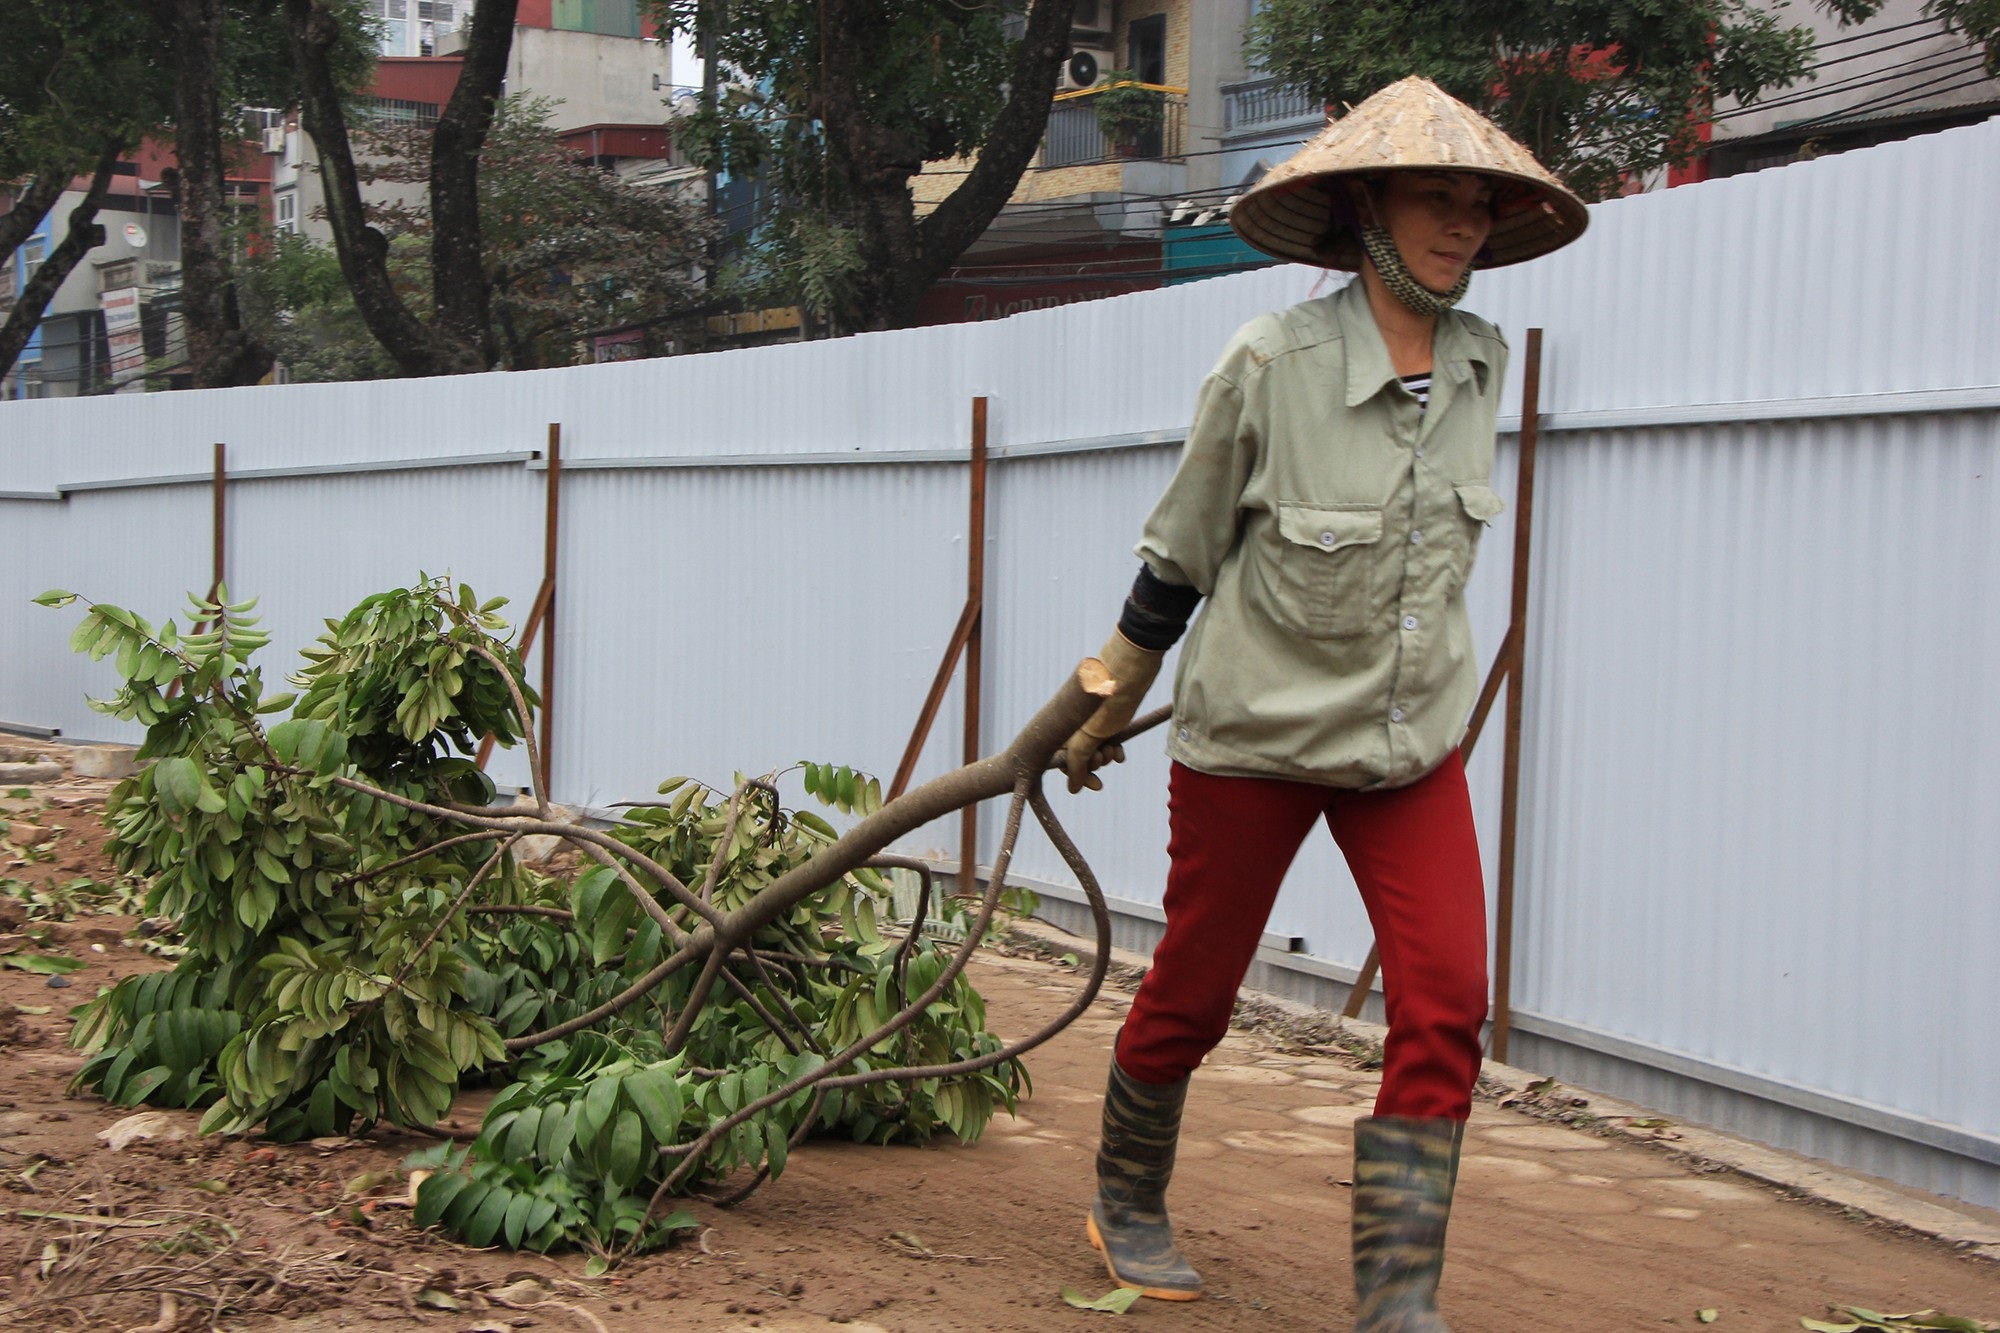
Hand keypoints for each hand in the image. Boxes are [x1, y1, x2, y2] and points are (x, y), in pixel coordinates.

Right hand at [1063, 631, 1162, 793]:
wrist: (1129, 670)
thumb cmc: (1105, 702)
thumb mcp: (1087, 739)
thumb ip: (1077, 765)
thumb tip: (1073, 790)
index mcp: (1062, 728)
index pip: (1062, 761)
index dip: (1077, 774)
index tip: (1096, 784)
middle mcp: (1072, 725)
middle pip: (1079, 757)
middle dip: (1094, 763)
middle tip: (1105, 759)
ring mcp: (1089, 720)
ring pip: (1094, 749)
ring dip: (1105, 756)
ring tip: (1114, 754)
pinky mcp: (1105, 716)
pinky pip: (1106, 740)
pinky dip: (1113, 748)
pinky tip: (1120, 753)